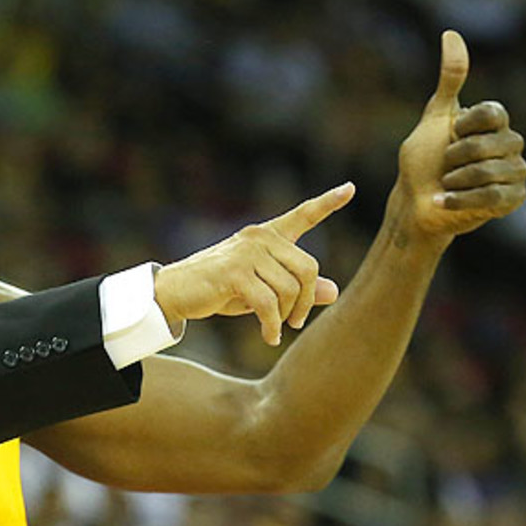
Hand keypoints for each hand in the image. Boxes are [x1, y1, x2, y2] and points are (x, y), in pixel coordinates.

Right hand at [155, 183, 352, 345]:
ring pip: (290, 289)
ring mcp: (247, 253)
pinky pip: (268, 304)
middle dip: (306, 301)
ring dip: (286, 316)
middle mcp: (259, 237)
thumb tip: (334, 291)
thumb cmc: (219, 289)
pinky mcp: (234, 273)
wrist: (176, 292)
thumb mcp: (262, 287)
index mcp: (267, 235)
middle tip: (296, 321)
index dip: (328, 202)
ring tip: (275, 328)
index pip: (303, 215)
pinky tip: (268, 337)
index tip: (350, 189)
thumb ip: (296, 287)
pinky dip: (272, 326)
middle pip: (308, 269)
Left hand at [394, 30, 525, 244]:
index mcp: (494, 123)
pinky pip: (493, 196)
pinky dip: (462, 199)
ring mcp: (513, 172)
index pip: (493, 113)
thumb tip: (451, 34)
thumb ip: (450, 79)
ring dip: (457, 179)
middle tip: (444, 165)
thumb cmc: (423, 161)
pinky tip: (444, 200)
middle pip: (492, 143)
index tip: (449, 135)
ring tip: (445, 183)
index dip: (464, 127)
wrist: (415, 204)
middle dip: (457, 156)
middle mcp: (509, 144)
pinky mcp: (511, 199)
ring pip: (492, 171)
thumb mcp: (434, 117)